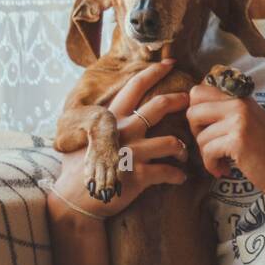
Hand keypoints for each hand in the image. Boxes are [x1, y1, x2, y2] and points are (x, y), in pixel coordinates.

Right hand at [49, 59, 190, 223]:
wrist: (74, 201)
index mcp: (110, 120)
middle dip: (179, 101)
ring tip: (183, 154)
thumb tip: (99, 113)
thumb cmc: (77, 170)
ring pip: (171, 141)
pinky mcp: (138, 175)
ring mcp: (131, 152)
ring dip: (182, 148)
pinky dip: (177, 175)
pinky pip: (168, 171)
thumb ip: (96, 125)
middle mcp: (123, 131)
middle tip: (190, 101)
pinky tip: (180, 177)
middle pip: (158, 106)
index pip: (134, 88)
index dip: (153, 73)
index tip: (170, 63)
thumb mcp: (81, 139)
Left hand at [187, 81, 264, 196]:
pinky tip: (223, 169)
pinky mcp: (238, 140)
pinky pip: (208, 151)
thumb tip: (192, 106)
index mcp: (239, 96)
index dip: (196, 112)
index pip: (198, 91)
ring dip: (206, 154)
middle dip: (196, 133)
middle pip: (192, 111)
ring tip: (221, 161)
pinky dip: (211, 165)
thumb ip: (226, 109)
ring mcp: (239, 121)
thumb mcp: (248, 119)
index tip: (207, 128)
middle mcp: (239, 103)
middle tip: (211, 145)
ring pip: (200, 136)